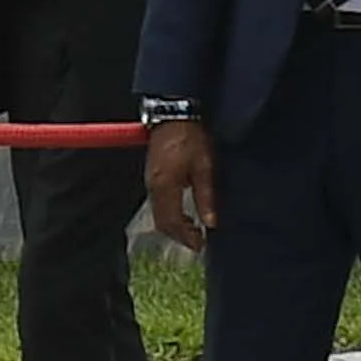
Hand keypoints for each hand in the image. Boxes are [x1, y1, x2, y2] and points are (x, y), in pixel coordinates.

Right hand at [142, 118, 215, 246]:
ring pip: (158, 215)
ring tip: (194, 231)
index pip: (172, 221)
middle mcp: (154, 186)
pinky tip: (184, 215)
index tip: (201, 244)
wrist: (174, 115)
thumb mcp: (205, 166)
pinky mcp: (152, 177)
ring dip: (174, 227)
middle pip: (162, 223)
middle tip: (198, 242)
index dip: (186, 237)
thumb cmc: (191, 137)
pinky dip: (170, 216)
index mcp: (166, 184)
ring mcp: (150, 181)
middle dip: (179, 236)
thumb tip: (210, 222)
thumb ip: (206, 196)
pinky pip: (157, 205)